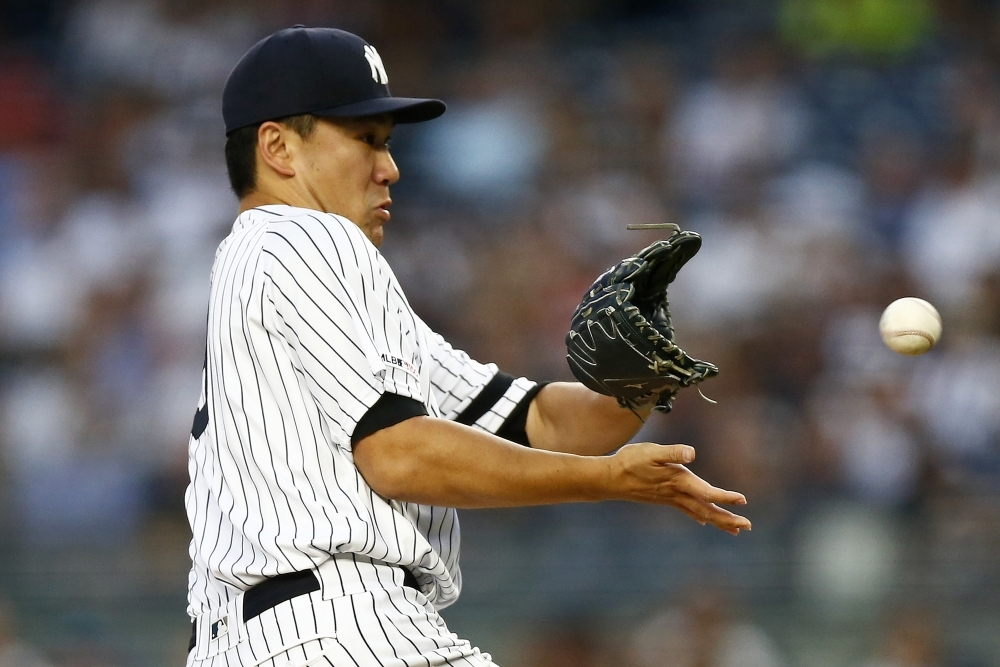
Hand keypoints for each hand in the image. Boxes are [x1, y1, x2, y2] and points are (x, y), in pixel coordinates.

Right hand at [608, 443, 750, 534]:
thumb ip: (672, 452)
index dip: (725, 496)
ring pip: (699, 513)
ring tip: (735, 530)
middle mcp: (677, 493)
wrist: (610, 479)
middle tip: (747, 526)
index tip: (743, 500)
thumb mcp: (651, 451)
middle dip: (727, 519)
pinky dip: (700, 517)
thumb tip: (691, 453)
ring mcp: (671, 498)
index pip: (707, 492)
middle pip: (707, 510)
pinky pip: (687, 511)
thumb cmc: (630, 461)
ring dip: (718, 521)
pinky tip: (704, 522)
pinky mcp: (664, 499)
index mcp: (678, 481)